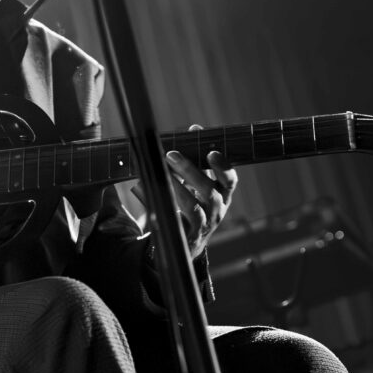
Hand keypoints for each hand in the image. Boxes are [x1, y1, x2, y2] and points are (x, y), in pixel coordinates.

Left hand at [133, 125, 237, 258]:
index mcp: (222, 195)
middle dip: (190, 171)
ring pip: (193, 206)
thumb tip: (195, 129)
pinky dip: (158, 201)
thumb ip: (197, 158)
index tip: (212, 152)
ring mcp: (204, 225)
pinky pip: (174, 219)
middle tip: (171, 154)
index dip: (223, 167)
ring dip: (175, 186)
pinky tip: (142, 188)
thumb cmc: (192, 206)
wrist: (185, 244)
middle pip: (209, 191)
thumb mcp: (197, 183)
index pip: (230, 181)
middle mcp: (217, 210)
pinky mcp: (186, 236)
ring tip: (159, 171)